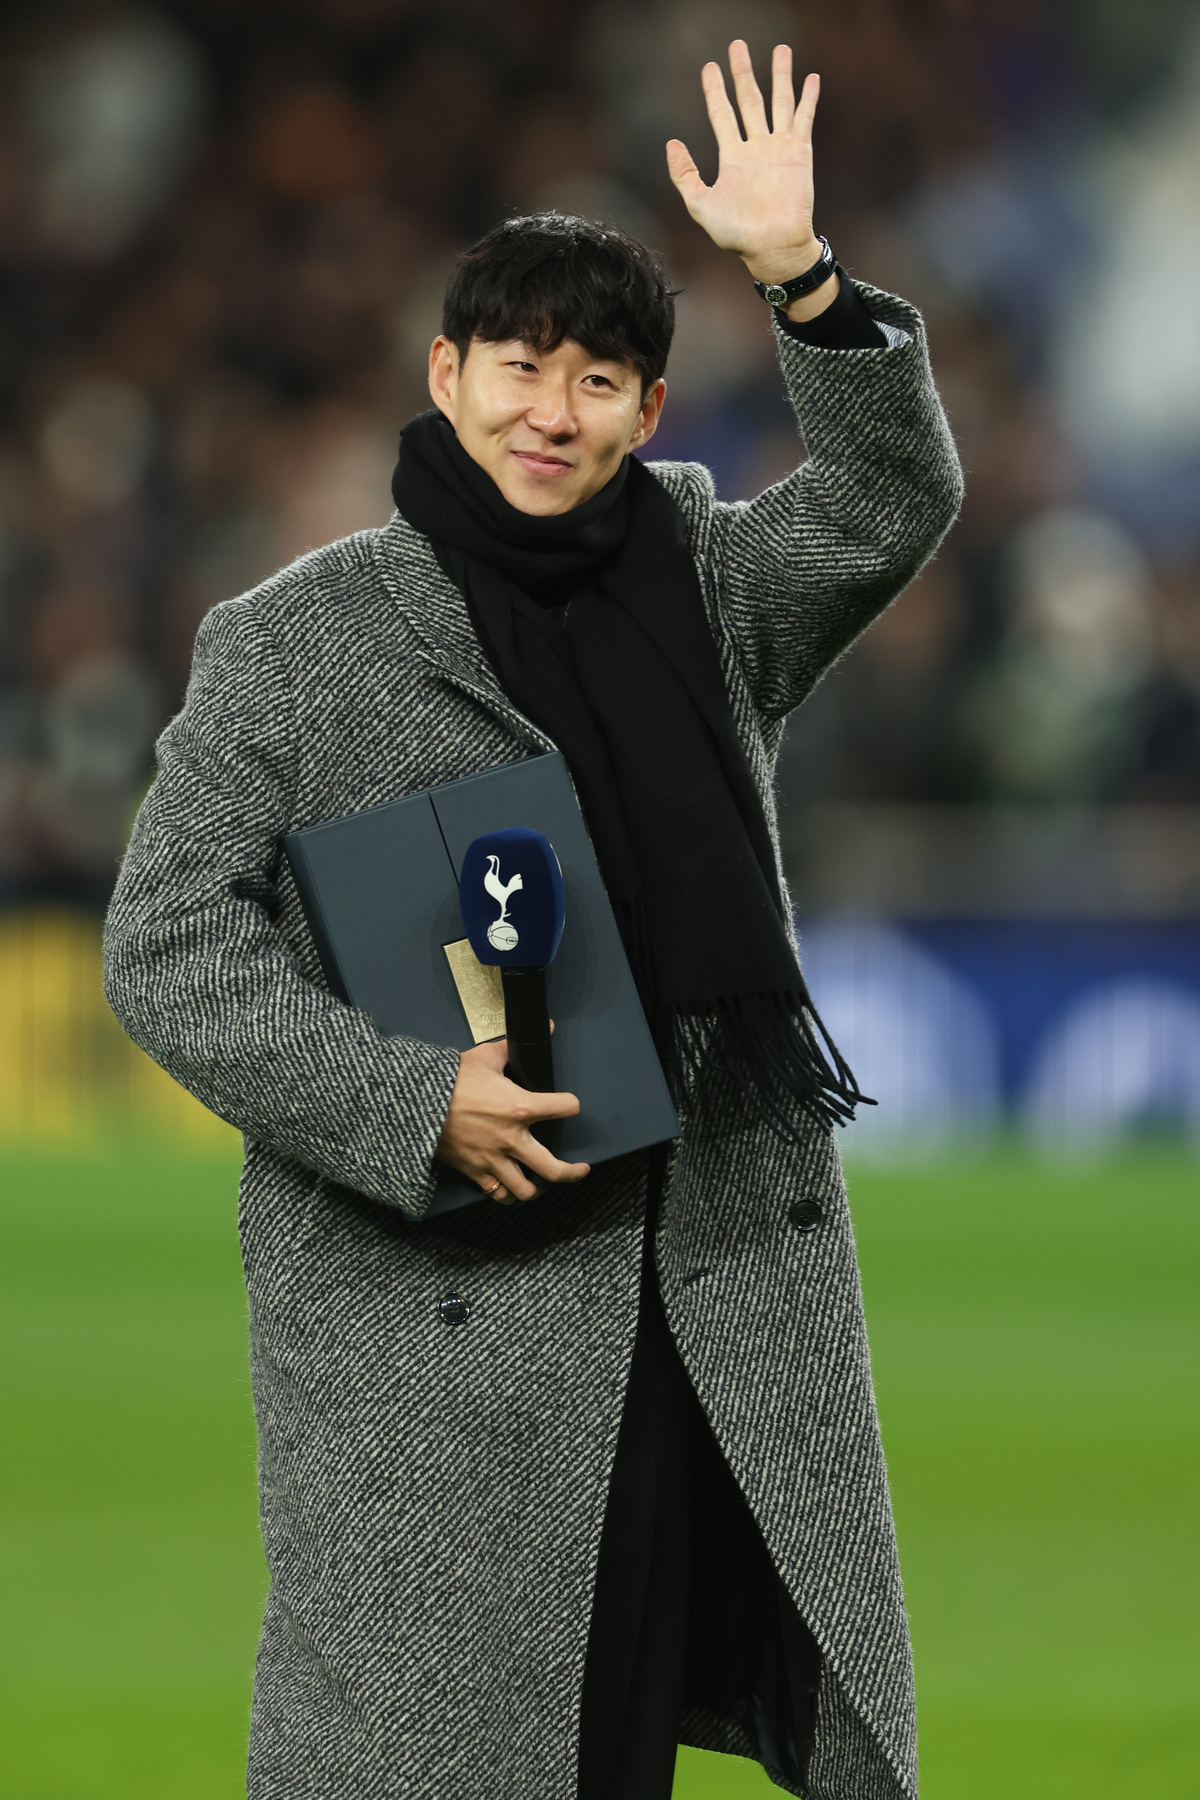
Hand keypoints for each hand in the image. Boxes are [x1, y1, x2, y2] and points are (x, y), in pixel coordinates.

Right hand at [434, 1031, 589, 1204]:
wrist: (416, 1103)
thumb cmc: (451, 1079)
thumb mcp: (485, 1057)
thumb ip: (514, 1048)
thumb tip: (545, 1029)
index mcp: (521, 1107)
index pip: (566, 1108)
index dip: (571, 1104)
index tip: (569, 1105)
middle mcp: (512, 1139)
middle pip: (554, 1170)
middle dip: (573, 1172)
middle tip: (581, 1169)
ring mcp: (493, 1160)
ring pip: (526, 1191)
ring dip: (538, 1187)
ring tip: (542, 1182)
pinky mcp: (475, 1171)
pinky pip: (497, 1193)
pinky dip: (506, 1192)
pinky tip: (511, 1186)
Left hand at [667, 41, 836, 317]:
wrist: (771, 247)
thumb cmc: (737, 233)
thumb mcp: (700, 204)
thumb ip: (685, 174)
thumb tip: (672, 143)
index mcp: (732, 157)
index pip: (721, 113)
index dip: (715, 90)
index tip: (709, 66)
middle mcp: (755, 148)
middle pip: (749, 99)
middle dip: (743, 72)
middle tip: (738, 45)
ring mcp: (778, 148)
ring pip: (778, 102)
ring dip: (779, 75)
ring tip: (780, 48)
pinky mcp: (799, 153)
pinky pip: (803, 119)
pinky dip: (808, 99)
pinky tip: (810, 78)